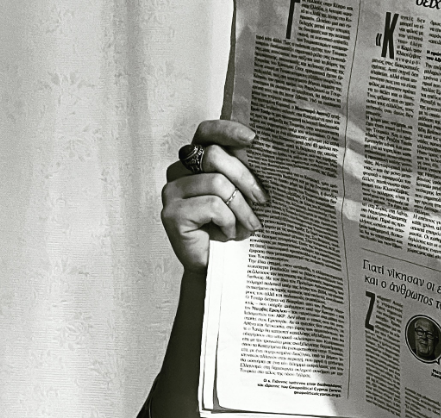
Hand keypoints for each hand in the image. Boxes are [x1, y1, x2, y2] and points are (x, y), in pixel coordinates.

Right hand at [160, 120, 266, 273]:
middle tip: (263, 199)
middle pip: (215, 156)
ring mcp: (171, 192)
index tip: (254, 139)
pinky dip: (229, 221)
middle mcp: (178, 172)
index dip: (228, 130)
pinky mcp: (171, 213)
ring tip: (250, 226)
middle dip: (246, 178)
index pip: (206, 132)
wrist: (218, 265)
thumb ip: (245, 171)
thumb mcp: (242, 194)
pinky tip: (229, 234)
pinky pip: (212, 206)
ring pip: (217, 183)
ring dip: (241, 208)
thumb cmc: (232, 226)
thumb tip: (269, 152)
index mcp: (196, 161)